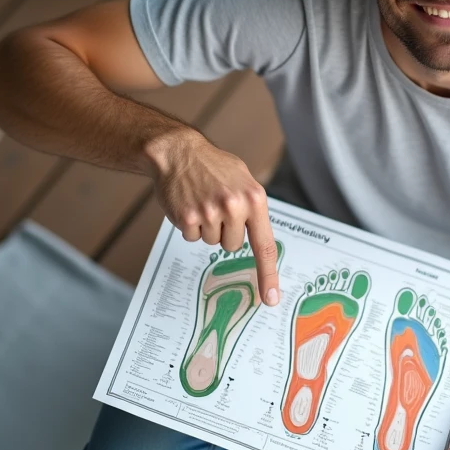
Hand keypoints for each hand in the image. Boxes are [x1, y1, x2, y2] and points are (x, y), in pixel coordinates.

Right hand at [149, 131, 280, 304]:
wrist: (178, 152)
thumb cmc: (213, 166)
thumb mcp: (243, 180)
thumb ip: (254, 208)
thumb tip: (261, 240)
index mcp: (254, 198)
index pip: (265, 245)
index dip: (268, 275)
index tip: (270, 298)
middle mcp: (235, 207)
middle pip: (233, 246)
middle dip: (224, 232)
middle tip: (216, 207)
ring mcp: (210, 213)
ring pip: (212, 243)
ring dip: (206, 228)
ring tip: (202, 202)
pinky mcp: (188, 218)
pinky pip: (192, 238)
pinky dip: (190, 226)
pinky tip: (188, 205)